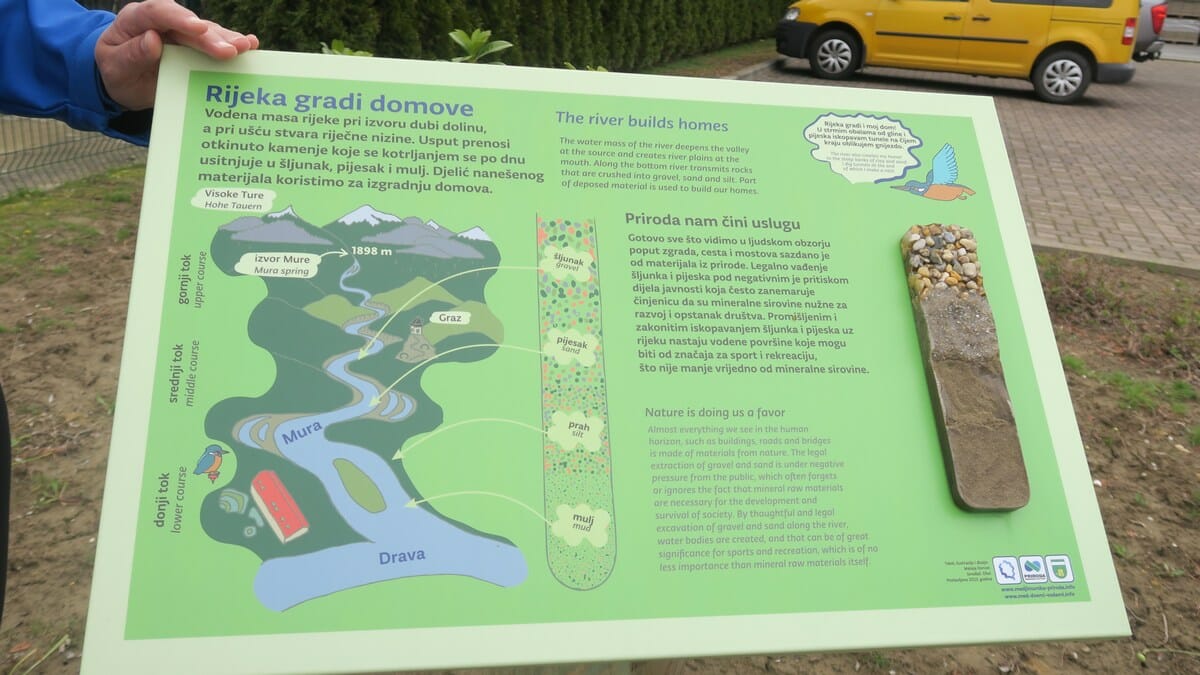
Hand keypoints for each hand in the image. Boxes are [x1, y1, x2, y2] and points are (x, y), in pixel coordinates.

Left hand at [95, 0, 257, 110]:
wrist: (123, 81)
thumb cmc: (116, 71)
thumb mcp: (115, 67)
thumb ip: (131, 55)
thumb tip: (153, 40)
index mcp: (136, 19)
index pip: (157, 12)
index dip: (179, 18)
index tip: (199, 28)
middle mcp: (163, 21)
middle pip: (188, 25)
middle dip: (211, 37)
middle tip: (231, 50)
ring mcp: (181, 33)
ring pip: (207, 32)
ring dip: (227, 40)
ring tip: (246, 48)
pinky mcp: (195, 47)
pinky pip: (214, 45)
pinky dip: (232, 46)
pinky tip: (251, 47)